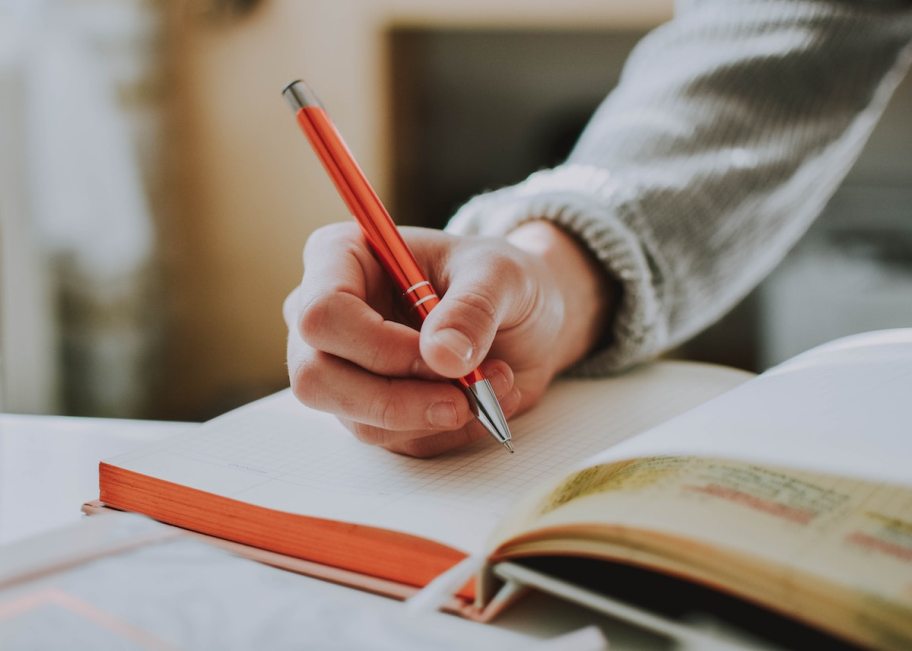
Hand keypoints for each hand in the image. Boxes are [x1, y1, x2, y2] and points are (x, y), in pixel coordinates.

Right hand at [284, 220, 611, 456]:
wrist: (523, 316)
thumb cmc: (499, 279)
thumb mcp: (502, 275)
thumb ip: (473, 308)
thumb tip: (442, 357)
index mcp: (340, 258)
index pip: (321, 313)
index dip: (377, 345)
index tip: (440, 356)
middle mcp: (327, 317)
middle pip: (316, 378)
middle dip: (397, 399)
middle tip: (464, 397)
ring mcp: (341, 369)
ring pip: (358, 419)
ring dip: (434, 414)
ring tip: (494, 382)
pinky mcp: (369, 410)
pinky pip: (395, 440)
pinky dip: (447, 429)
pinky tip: (483, 398)